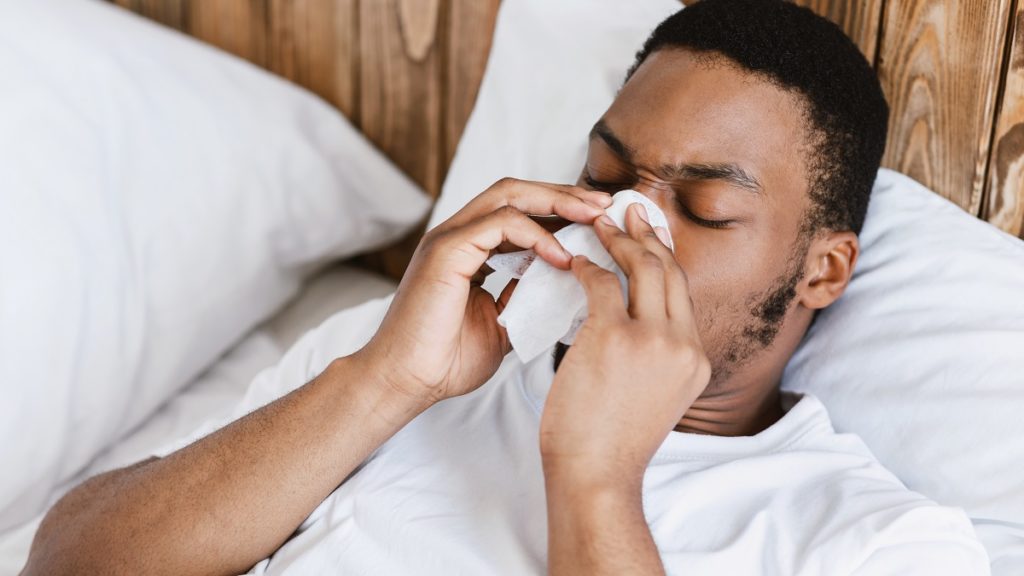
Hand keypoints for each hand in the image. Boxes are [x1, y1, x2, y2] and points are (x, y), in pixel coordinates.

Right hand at [355, 178, 612, 406]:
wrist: (406, 383)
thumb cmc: (447, 360)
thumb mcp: (503, 323)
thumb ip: (526, 297)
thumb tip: (567, 285)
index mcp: (470, 248)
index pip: (521, 209)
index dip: (561, 209)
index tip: (600, 220)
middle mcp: (458, 235)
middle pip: (518, 191)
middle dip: (565, 195)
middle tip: (604, 206)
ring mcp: (449, 238)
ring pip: (509, 196)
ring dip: (557, 203)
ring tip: (593, 218)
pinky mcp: (446, 251)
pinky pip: (500, 224)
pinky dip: (536, 235)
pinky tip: (561, 257)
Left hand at [539, 203, 711, 487]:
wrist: (595, 474)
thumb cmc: (611, 442)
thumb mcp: (652, 396)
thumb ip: (653, 358)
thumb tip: (628, 324)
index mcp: (695, 359)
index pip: (683, 294)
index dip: (665, 257)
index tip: (650, 235)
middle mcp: (682, 344)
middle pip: (669, 271)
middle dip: (648, 234)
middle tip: (627, 211)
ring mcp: (652, 340)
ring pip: (642, 268)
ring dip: (620, 240)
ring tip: (599, 222)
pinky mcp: (614, 337)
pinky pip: (600, 284)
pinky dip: (587, 266)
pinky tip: (574, 260)